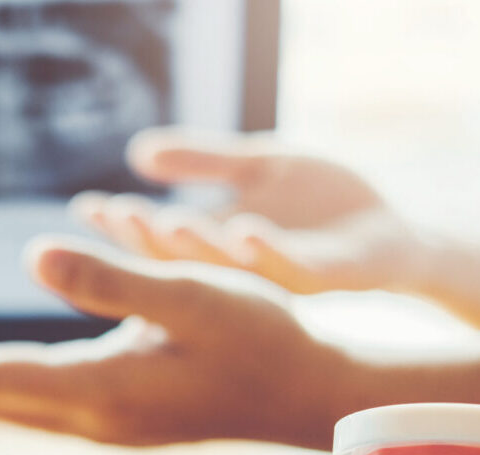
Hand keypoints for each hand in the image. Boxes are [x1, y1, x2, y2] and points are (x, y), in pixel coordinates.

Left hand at [0, 240, 352, 449]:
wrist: (304, 395)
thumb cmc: (260, 339)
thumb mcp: (191, 293)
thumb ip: (110, 280)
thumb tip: (33, 257)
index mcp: (101, 391)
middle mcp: (94, 420)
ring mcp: (108, 428)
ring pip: (14, 412)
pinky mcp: (123, 423)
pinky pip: (41, 409)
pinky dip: (4, 387)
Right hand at [71, 127, 426, 295]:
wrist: (392, 235)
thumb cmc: (323, 204)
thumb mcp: (258, 167)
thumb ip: (205, 160)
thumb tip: (137, 152)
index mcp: (217, 248)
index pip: (158, 239)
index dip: (123, 225)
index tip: (87, 206)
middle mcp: (239, 273)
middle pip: (184, 260)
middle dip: (147, 240)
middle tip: (116, 217)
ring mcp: (279, 277)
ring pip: (229, 270)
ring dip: (198, 248)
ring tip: (167, 223)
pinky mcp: (324, 276)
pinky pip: (291, 268)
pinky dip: (266, 250)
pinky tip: (243, 228)